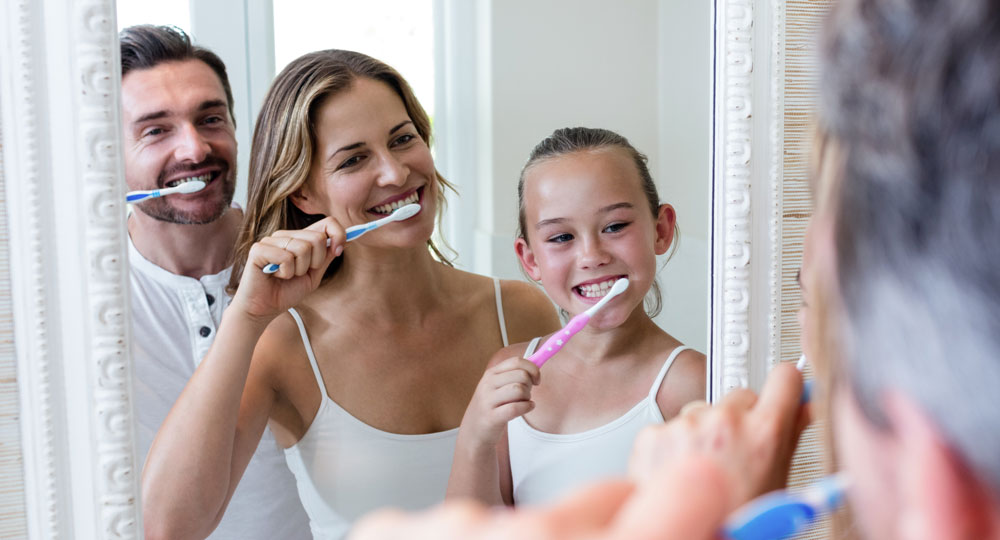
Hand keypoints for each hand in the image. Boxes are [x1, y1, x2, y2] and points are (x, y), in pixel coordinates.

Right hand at [230, 217, 345, 321]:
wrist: (263, 309)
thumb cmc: (286, 292)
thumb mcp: (314, 275)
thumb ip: (326, 257)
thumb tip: (346, 240)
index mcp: (300, 238)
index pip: (327, 222)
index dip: (339, 235)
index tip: (338, 251)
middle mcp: (285, 235)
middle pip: (318, 238)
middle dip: (315, 262)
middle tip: (299, 273)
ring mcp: (271, 240)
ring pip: (302, 248)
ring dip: (298, 270)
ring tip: (285, 276)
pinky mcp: (259, 249)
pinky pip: (285, 257)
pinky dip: (285, 273)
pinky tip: (275, 276)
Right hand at [459, 356, 540, 447]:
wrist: (474, 431)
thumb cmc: (492, 407)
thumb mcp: (497, 387)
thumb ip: (514, 374)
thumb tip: (537, 364)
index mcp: (491, 373)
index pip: (516, 361)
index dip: (532, 368)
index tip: (537, 379)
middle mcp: (488, 384)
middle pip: (521, 375)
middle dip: (530, 385)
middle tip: (526, 394)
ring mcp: (488, 400)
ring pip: (519, 390)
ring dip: (527, 397)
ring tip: (524, 402)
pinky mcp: (491, 417)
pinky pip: (516, 408)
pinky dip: (527, 407)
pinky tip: (527, 408)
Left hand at [628, 364, 809, 512]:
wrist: (685, 535)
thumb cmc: (734, 523)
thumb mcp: (776, 486)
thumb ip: (791, 438)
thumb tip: (806, 407)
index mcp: (763, 435)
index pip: (785, 378)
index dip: (786, 386)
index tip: (784, 392)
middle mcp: (725, 422)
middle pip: (741, 396)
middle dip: (743, 417)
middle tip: (738, 453)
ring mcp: (686, 425)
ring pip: (703, 410)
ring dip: (706, 431)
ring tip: (707, 469)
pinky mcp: (655, 433)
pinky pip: (672, 426)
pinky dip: (675, 444)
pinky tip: (680, 472)